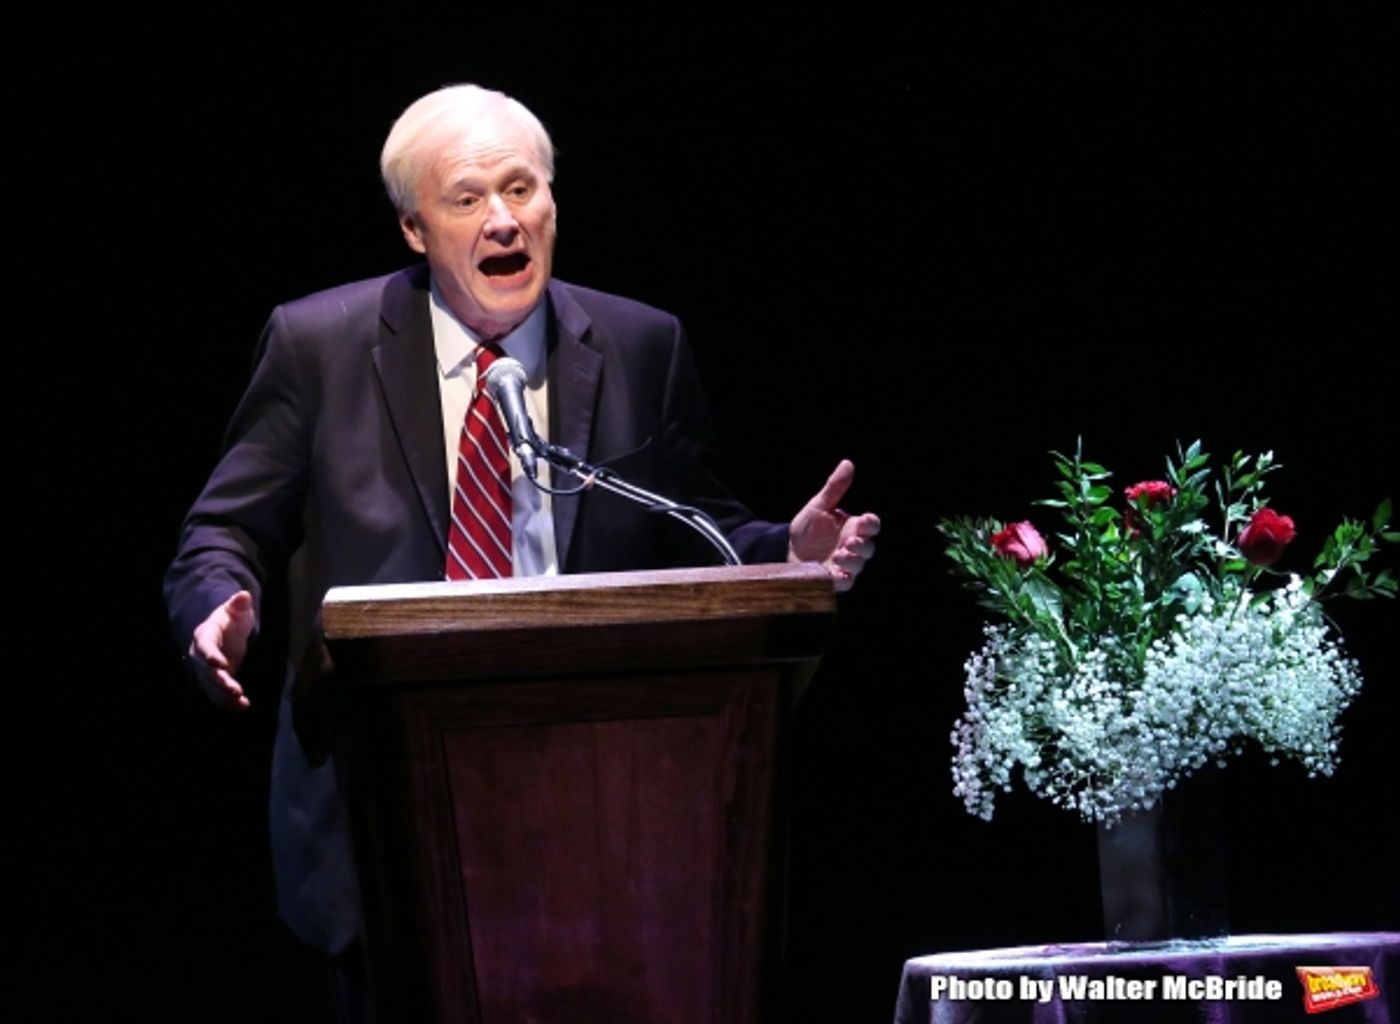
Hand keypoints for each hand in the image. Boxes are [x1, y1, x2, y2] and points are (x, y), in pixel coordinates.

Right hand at [187, 590, 254, 709]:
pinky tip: (243, 706)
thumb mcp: (237, 610)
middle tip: (235, 690)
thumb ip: (239, 605)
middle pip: (206, 671)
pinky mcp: (214, 680)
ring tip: (241, 702)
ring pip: (211, 685)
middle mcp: (201, 655)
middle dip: (219, 681)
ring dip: (224, 695)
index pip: (204, 646)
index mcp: (205, 635)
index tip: (221, 664)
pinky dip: (228, 701)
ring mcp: (206, 670)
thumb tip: (244, 595)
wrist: (225, 631)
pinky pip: (218, 693)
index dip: (210, 656)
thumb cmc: (231, 618)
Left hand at [788, 459, 879, 592]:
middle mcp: (852, 547)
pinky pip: (845, 582)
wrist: (785, 547)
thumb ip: (835, 487)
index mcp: (852, 527)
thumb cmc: (807, 527)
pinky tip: (833, 573)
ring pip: (858, 566)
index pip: (871, 526)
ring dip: (852, 561)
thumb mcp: (819, 505)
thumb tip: (847, 463)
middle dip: (863, 545)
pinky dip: (843, 578)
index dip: (871, 524)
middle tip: (850, 541)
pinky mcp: (833, 579)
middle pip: (869, 548)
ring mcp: (844, 564)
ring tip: (839, 555)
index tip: (864, 520)